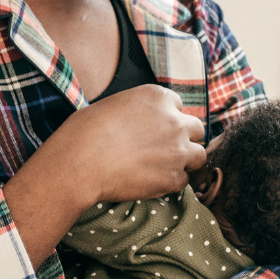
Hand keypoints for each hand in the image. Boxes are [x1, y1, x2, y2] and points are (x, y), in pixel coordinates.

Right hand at [4, 84, 205, 268]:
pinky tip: (153, 181)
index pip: (178, 105)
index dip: (167, 119)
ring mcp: (178, 150)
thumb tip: (140, 121)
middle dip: (184, 138)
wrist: (81, 162)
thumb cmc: (86, 131)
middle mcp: (175, 121)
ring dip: (186, 160)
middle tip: (164, 149)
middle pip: (196, 129)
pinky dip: (173, 182)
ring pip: (199, 155)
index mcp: (158, 97)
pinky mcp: (173, 178)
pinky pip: (184, 180)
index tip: (156, 129)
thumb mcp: (113, 105)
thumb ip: (138, 110)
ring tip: (164, 167)